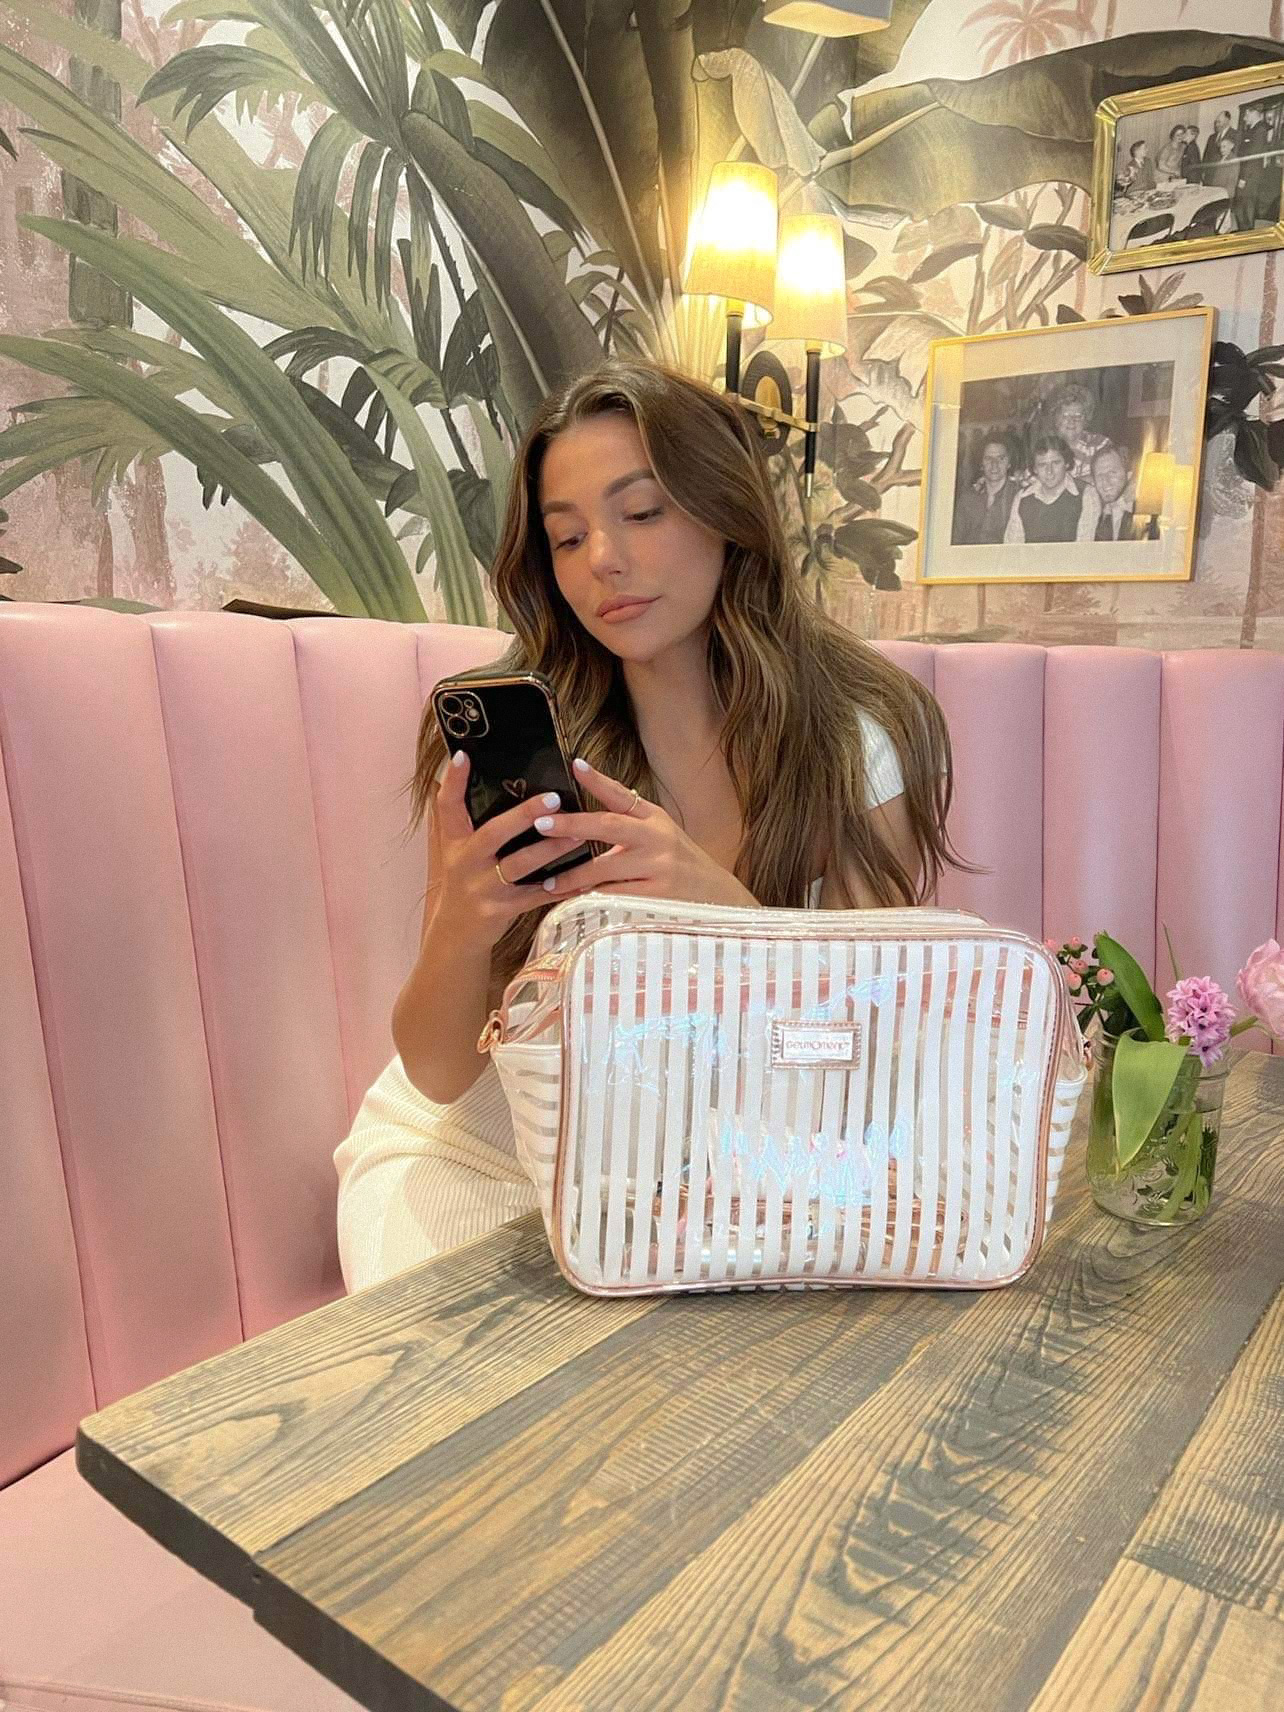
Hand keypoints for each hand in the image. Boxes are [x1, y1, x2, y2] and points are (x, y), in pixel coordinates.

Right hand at [429, 751, 589, 948]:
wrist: (457, 934)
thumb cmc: (467, 881)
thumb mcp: (459, 852)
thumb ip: (470, 822)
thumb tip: (482, 778)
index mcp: (455, 842)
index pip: (447, 806)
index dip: (453, 781)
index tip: (463, 755)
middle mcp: (464, 862)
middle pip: (493, 833)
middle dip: (523, 815)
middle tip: (553, 798)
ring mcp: (481, 888)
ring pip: (519, 865)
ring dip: (551, 849)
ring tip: (579, 835)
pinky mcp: (499, 910)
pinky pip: (536, 897)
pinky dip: (561, 887)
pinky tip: (583, 879)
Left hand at [531, 757, 756, 906]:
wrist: (720, 900)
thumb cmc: (682, 867)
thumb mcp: (662, 837)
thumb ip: (630, 827)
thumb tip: (582, 822)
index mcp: (655, 820)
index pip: (623, 796)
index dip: (598, 780)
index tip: (576, 765)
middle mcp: (657, 839)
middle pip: (608, 826)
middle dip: (572, 824)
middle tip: (541, 823)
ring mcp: (658, 868)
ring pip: (605, 868)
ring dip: (573, 876)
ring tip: (549, 882)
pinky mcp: (657, 897)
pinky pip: (615, 897)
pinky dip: (592, 900)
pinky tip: (574, 902)